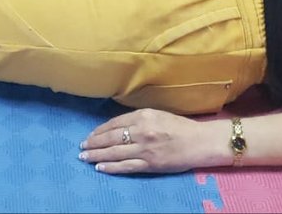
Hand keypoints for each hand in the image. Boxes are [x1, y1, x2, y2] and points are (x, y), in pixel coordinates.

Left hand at [80, 108, 223, 174]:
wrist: (199, 141)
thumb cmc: (181, 126)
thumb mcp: (159, 114)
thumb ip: (140, 119)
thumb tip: (120, 127)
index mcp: (144, 115)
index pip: (115, 123)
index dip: (100, 130)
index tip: (90, 135)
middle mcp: (142, 130)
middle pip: (111, 138)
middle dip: (93, 143)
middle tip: (81, 147)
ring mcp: (145, 148)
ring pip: (114, 152)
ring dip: (97, 155)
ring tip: (84, 158)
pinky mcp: (149, 164)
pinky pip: (125, 166)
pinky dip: (111, 167)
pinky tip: (100, 167)